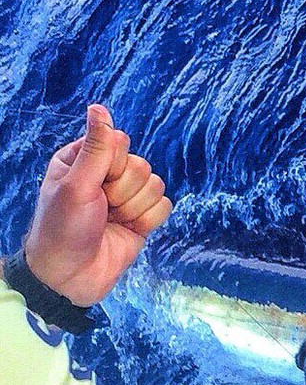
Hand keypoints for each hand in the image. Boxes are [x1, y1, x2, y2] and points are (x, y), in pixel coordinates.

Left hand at [23, 104, 171, 306]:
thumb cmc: (62, 229)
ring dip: (135, 209)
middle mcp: (106, 175)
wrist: (72, 276)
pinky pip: (164, 207)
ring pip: (155, 186)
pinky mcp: (142, 219)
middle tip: (103, 209)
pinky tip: (128, 231)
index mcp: (84, 159)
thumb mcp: (76, 184)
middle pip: (141, 166)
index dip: (113, 166)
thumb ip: (96, 148)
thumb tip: (100, 108)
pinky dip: (148, 221)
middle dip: (124, 192)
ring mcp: (126, 197)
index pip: (120, 143)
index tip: (94, 186)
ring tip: (112, 222)